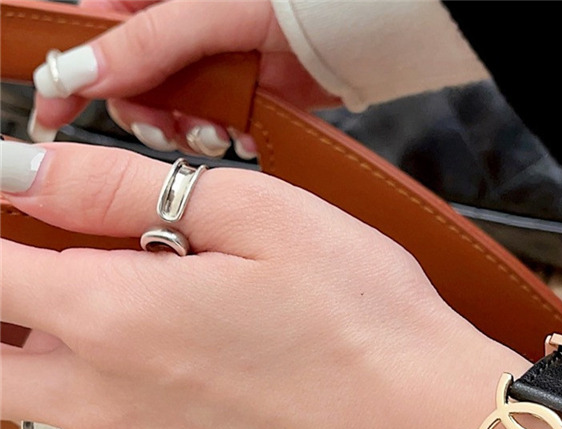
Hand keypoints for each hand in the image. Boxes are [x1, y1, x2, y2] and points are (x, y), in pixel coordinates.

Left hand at [1, 140, 527, 428]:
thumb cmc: (365, 324)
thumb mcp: (261, 214)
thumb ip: (126, 189)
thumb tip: (34, 176)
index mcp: (114, 315)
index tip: (24, 224)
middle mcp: (104, 398)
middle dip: (6, 318)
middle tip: (64, 283)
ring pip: (33, 412)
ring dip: (54, 366)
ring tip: (129, 333)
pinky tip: (150, 405)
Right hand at [29, 0, 339, 156]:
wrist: (362, 29)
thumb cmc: (295, 0)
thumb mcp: (210, 11)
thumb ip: (147, 42)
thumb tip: (81, 71)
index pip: (95, 29)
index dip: (71, 70)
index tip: (54, 110)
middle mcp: (180, 27)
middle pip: (131, 81)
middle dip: (143, 112)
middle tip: (163, 127)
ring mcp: (211, 62)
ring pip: (171, 110)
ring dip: (184, 131)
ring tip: (212, 131)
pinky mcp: (242, 92)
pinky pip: (214, 123)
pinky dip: (222, 136)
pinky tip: (240, 132)